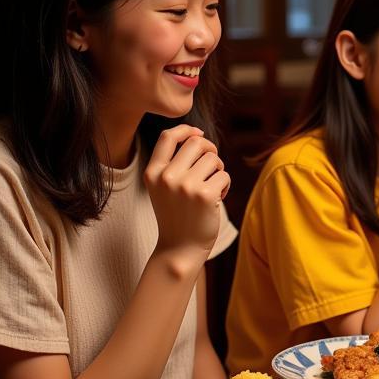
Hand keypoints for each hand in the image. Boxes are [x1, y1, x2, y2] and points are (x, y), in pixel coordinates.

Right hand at [145, 125, 229, 262]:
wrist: (179, 249)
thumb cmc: (176, 215)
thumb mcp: (163, 187)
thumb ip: (173, 164)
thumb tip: (198, 137)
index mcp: (153, 172)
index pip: (168, 136)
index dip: (187, 129)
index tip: (199, 133)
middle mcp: (167, 176)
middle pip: (196, 142)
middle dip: (210, 150)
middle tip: (213, 165)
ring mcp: (185, 185)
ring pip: (213, 159)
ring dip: (219, 170)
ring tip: (214, 186)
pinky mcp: (205, 195)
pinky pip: (224, 175)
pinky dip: (226, 185)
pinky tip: (219, 198)